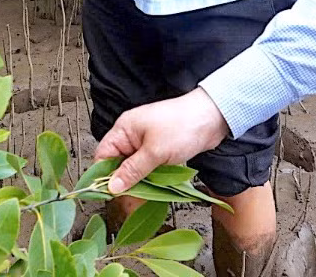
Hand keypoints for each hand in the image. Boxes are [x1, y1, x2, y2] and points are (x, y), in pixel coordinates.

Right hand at [95, 89, 229, 193]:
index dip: (104, 176)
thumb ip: (132, 171)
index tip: (110, 194)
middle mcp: (132, 136)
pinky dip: (152, 177)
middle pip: (118, 165)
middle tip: (133, 197)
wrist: (213, 118)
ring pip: (134, 169)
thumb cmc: (183, 126)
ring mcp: (146, 143)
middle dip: (124, 182)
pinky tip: (157, 186)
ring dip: (140, 181)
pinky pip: (148, 168)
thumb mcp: (154, 152)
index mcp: (124, 129)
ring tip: (148, 191)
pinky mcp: (159, 150)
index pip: (103, 156)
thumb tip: (112, 187)